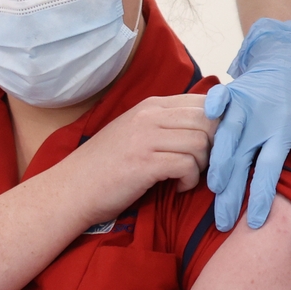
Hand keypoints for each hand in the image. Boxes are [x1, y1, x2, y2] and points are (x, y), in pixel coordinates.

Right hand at [70, 94, 217, 225]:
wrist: (72, 188)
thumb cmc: (107, 164)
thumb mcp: (137, 131)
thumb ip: (167, 123)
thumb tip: (209, 124)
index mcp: (151, 105)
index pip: (203, 101)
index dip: (218, 123)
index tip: (214, 144)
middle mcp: (150, 116)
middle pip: (208, 119)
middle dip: (215, 145)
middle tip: (203, 163)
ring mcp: (145, 138)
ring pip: (201, 142)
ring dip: (202, 165)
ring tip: (186, 176)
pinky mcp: (144, 164)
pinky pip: (187, 165)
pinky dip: (190, 180)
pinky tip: (178, 187)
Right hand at [204, 18, 290, 230]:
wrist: (289, 65)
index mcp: (284, 132)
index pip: (270, 169)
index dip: (262, 196)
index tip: (256, 221)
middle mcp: (263, 119)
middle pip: (242, 160)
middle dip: (232, 193)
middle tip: (223, 221)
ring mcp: (245, 104)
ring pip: (225, 137)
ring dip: (217, 163)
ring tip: (211, 189)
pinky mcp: (232, 91)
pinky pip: (217, 101)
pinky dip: (210, 110)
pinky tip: (198, 128)